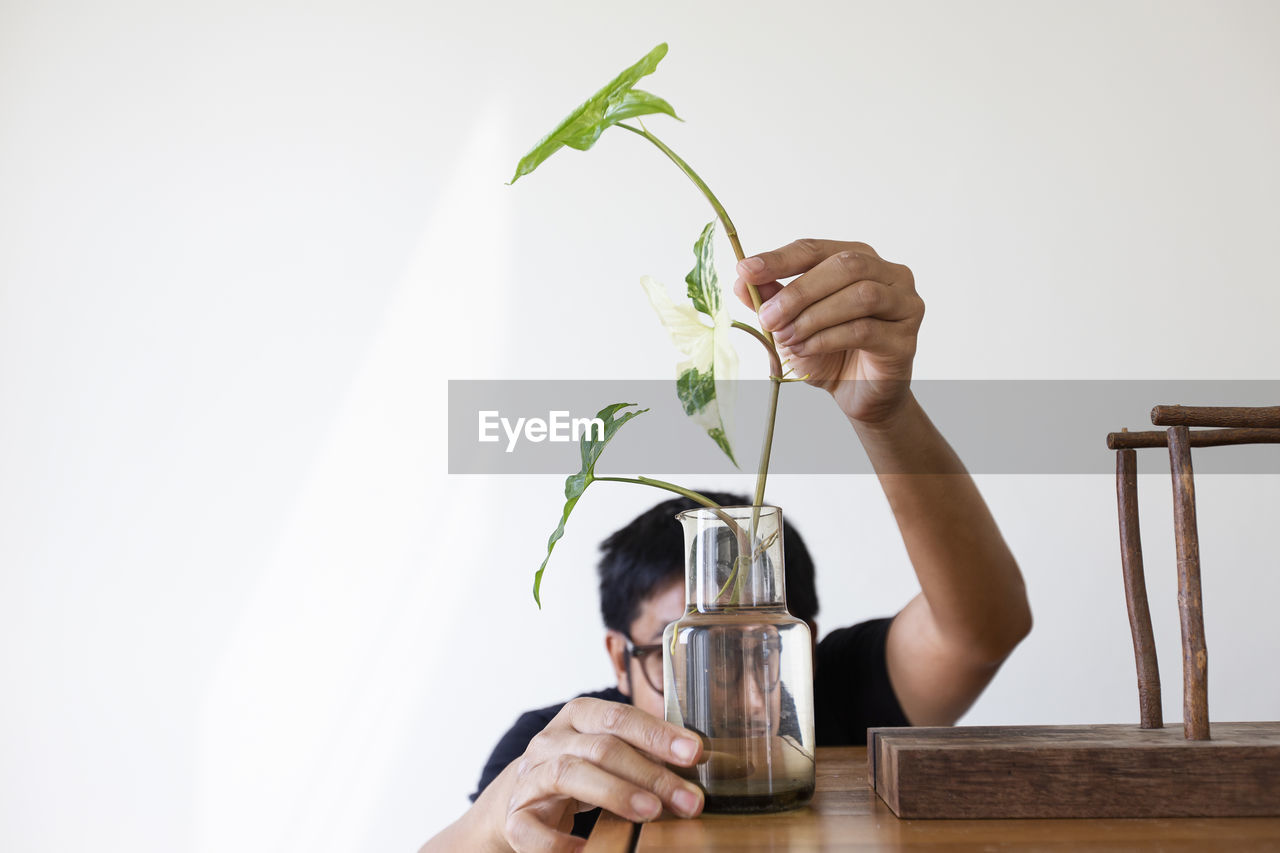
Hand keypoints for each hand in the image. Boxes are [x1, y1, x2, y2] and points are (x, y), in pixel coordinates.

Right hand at [478, 698, 704, 851]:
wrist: (521, 797)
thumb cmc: (580, 770)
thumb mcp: (609, 752)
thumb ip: (645, 751)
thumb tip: (698, 761)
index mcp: (577, 717)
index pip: (618, 717)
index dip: (657, 734)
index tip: (694, 753)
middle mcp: (550, 741)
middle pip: (601, 748)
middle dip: (650, 773)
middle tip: (688, 799)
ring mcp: (530, 777)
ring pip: (567, 775)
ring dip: (615, 793)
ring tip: (651, 812)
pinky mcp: (516, 817)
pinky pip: (532, 829)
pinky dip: (560, 842)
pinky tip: (589, 849)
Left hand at [734, 239, 924, 424]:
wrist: (858, 394)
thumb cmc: (829, 352)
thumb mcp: (792, 323)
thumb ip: (772, 299)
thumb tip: (741, 280)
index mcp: (859, 259)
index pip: (816, 248)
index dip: (780, 258)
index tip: (746, 270)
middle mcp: (889, 274)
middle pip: (845, 265)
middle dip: (799, 292)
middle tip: (768, 317)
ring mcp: (904, 304)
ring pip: (860, 296)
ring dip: (813, 317)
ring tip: (787, 338)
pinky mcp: (905, 339)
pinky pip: (864, 330)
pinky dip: (827, 339)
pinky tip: (806, 349)